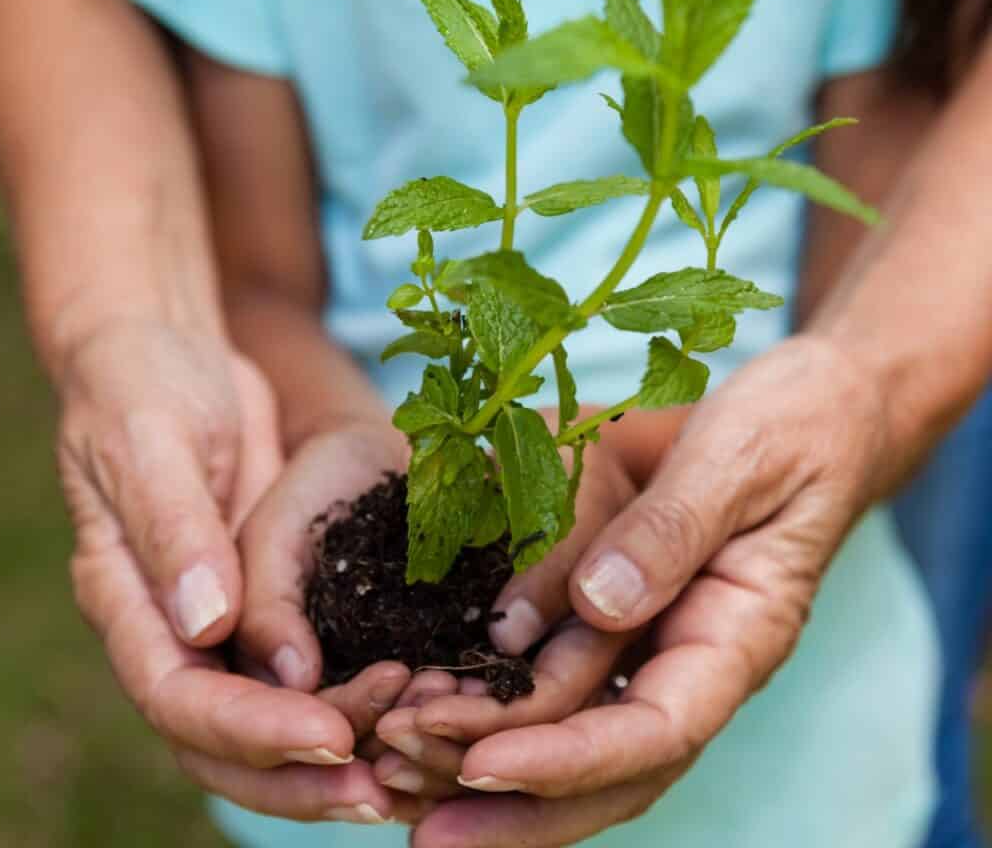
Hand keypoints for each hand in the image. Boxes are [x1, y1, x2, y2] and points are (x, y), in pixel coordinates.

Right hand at [61, 321, 412, 822]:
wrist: (168, 356)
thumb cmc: (146, 386)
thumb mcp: (153, 441)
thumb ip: (174, 529)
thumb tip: (208, 627)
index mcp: (126, 598)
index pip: (179, 695)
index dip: (252, 729)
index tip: (331, 734)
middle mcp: (169, 626)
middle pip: (221, 739)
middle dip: (298, 772)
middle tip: (382, 786)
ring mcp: (215, 617)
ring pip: (264, 718)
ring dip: (331, 754)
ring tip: (407, 768)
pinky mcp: (262, 596)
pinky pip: (301, 670)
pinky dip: (348, 697)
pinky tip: (409, 705)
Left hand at [412, 334, 889, 846]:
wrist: (818, 410)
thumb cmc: (794, 427)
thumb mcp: (740, 460)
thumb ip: (676, 529)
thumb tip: (599, 605)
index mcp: (739, 634)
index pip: (657, 730)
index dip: (570, 759)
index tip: (483, 765)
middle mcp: (695, 657)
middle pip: (609, 765)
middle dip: (514, 798)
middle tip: (411, 808)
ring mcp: (660, 638)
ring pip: (576, 727)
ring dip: (492, 757)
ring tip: (402, 767)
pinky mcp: (626, 609)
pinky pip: (564, 669)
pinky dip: (502, 696)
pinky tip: (439, 701)